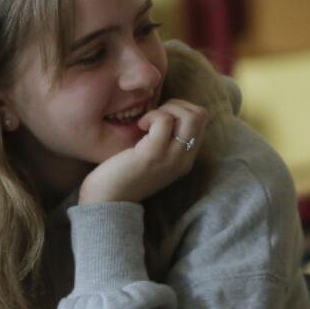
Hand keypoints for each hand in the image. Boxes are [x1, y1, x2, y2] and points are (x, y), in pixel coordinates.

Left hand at [78, 99, 208, 203]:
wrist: (107, 202)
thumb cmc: (122, 176)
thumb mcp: (153, 159)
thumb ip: (165, 142)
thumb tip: (165, 114)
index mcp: (186, 159)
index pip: (202, 122)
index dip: (183, 110)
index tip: (161, 117)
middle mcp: (185, 159)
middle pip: (201, 115)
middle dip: (177, 106)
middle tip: (155, 116)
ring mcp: (173, 157)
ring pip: (190, 116)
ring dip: (166, 110)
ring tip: (147, 122)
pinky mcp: (154, 154)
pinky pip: (164, 121)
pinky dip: (152, 116)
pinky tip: (139, 126)